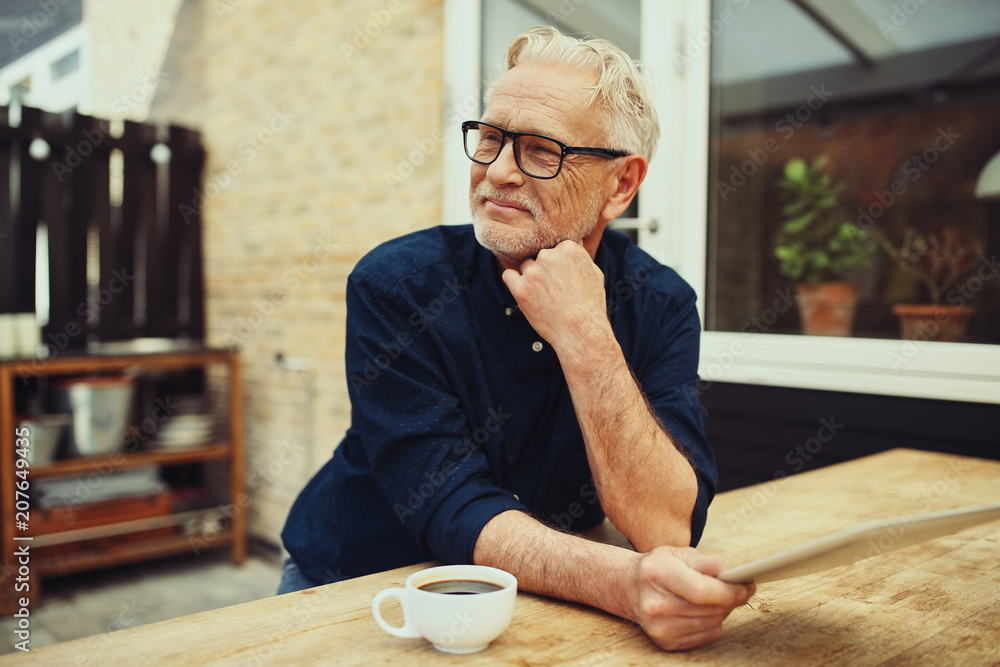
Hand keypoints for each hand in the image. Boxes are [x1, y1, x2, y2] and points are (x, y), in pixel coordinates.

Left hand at [501, 241, 611, 356]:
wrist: (580, 332)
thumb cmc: (590, 305)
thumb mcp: (595, 273)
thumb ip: (580, 256)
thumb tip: (573, 244)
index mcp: (568, 248)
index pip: (556, 248)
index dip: (559, 265)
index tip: (563, 278)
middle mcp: (549, 256)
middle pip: (540, 256)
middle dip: (545, 270)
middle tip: (555, 290)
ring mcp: (533, 272)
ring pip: (526, 267)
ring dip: (531, 278)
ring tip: (545, 297)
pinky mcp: (520, 288)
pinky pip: (509, 276)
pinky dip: (514, 283)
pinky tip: (524, 293)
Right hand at [628, 546, 754, 650]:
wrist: (630, 588)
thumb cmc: (658, 567)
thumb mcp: (677, 554)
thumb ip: (701, 561)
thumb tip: (722, 567)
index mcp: (657, 574)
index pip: (701, 590)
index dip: (729, 591)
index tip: (746, 586)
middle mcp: (655, 604)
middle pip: (710, 608)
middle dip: (732, 599)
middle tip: (741, 589)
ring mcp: (659, 627)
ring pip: (712, 622)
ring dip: (724, 610)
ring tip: (722, 597)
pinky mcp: (666, 642)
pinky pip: (707, 635)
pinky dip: (714, 623)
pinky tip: (707, 610)